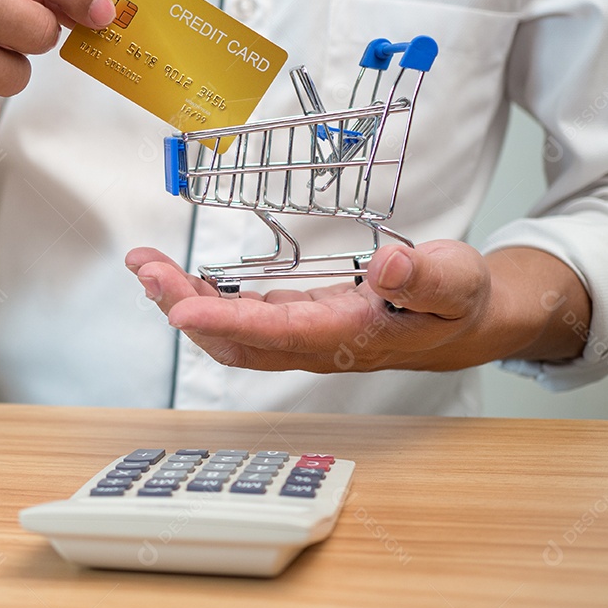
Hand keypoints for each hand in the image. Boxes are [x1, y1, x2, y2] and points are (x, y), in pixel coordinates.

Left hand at [125, 241, 588, 372]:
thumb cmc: (454, 302)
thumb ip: (424, 276)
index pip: (274, 333)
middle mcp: (313, 345)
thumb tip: (387, 263)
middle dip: (183, 307)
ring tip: (147, 267)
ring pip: (229, 333)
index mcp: (347, 335)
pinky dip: (202, 301)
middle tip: (146, 269)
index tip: (181, 307)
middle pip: (234, 339)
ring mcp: (299, 338)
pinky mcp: (293, 324)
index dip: (224, 321)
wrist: (461, 323)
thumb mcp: (455, 281)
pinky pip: (237, 322)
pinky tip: (179, 282)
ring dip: (183, 302)